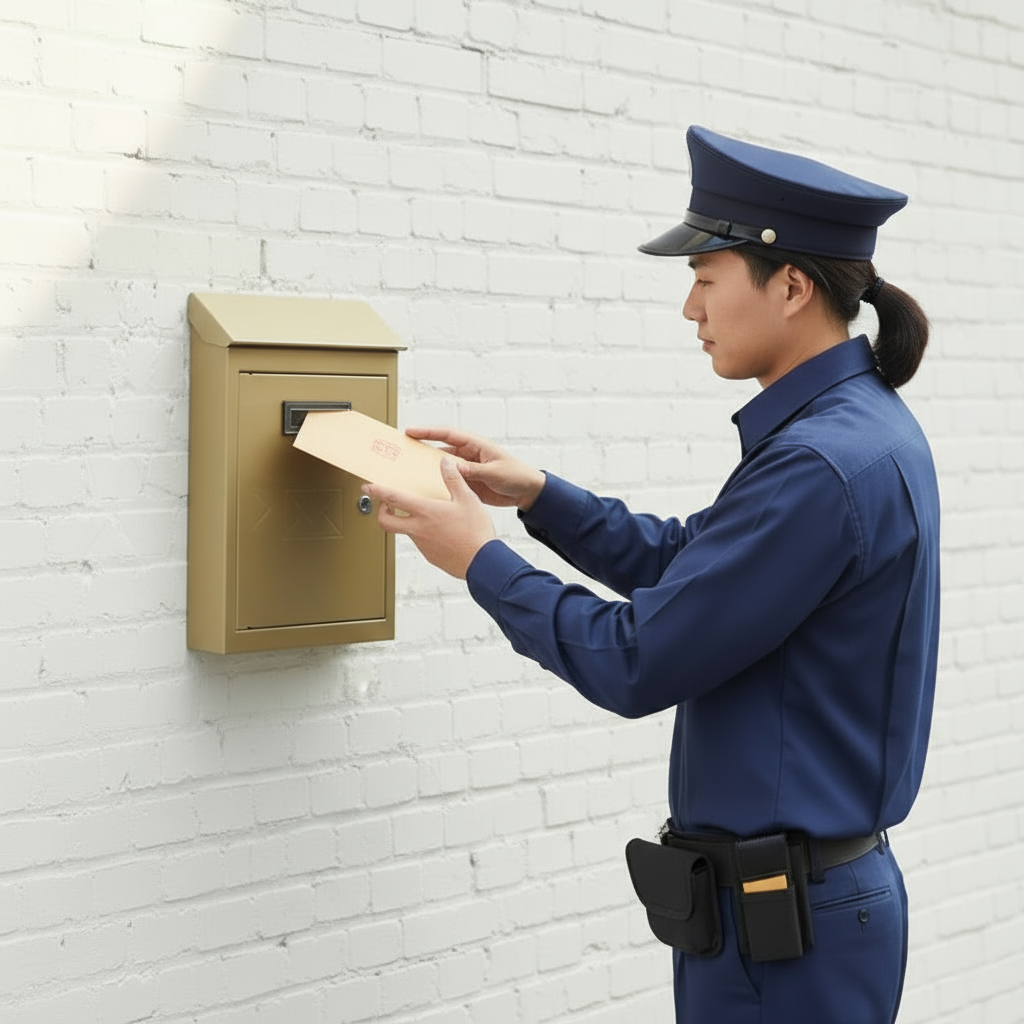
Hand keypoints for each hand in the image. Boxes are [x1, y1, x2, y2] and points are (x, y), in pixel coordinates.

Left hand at [361, 457, 496, 579]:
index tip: (367, 487)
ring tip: (425, 515)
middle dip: (380, 512)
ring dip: (408, 522)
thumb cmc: (475, 533)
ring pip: (405, 531)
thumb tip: (446, 463)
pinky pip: (421, 543)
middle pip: (385, 522)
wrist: (482, 563)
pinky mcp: (430, 556)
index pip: (393, 499)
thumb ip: (454, 479)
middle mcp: (418, 529)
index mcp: (425, 512)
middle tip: (387, 504)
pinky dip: (424, 535)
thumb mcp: (468, 499)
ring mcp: (422, 545)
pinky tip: (440, 531)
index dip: (377, 491)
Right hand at [405, 427, 545, 511]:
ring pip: (441, 467)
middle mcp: (467, 455)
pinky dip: (437, 485)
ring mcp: (466, 469)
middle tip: (402, 452)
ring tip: (407, 473)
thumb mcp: (494, 472)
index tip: (410, 432)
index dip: (427, 432)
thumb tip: (452, 467)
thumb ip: (473, 470)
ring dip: (427, 470)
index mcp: (475, 445)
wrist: (527, 492)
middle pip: (439, 449)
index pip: (447, 434)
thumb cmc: (516, 475)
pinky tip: (424, 491)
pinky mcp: (467, 483)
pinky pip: (448, 482)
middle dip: (421, 449)